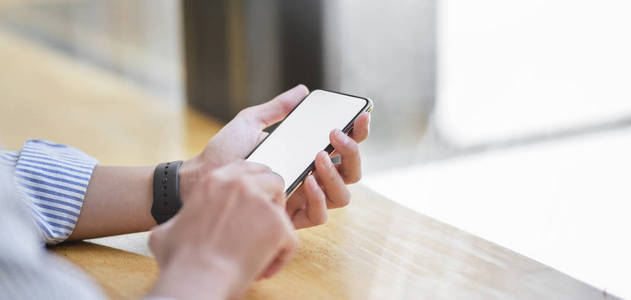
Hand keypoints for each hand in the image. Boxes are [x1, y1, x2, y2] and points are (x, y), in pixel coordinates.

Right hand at [148, 161, 296, 299]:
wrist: (195, 278)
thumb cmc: (180, 260)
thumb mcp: (167, 230)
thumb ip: (179, 221)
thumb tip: (175, 227)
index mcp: (214, 180)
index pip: (245, 168)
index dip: (253, 185)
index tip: (252, 202)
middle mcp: (240, 184)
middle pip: (271, 179)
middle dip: (271, 199)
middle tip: (262, 223)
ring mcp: (262, 203)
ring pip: (283, 206)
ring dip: (277, 226)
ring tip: (263, 247)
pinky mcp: (278, 225)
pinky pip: (291, 237)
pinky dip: (281, 255)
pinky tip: (265, 267)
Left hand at [181, 84, 370, 228]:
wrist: (201, 177)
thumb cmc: (225, 152)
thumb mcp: (251, 122)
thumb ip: (278, 108)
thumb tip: (302, 91)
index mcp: (306, 156)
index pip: (343, 147)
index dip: (358, 133)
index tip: (360, 116)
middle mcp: (311, 179)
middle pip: (351, 172)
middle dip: (352, 152)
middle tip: (334, 134)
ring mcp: (303, 200)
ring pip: (343, 196)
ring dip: (336, 174)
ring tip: (317, 156)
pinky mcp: (291, 218)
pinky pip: (320, 215)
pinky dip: (319, 198)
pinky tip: (308, 181)